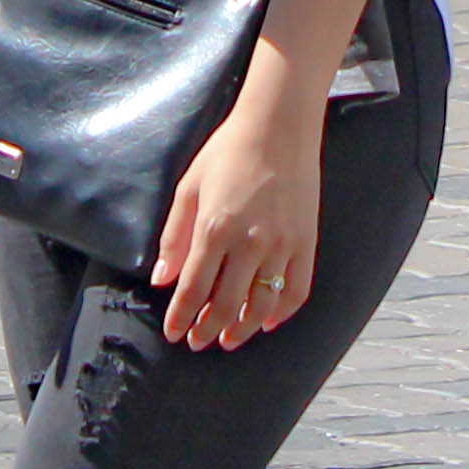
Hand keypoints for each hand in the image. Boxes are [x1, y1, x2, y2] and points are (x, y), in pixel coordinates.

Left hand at [152, 81, 327, 348]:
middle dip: (207, 330)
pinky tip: (267, 320)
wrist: (279, 127)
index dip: (180, 317)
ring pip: (261, 305)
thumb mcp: (189, 188)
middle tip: (197, 342)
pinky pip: (296, 290)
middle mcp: (250, 243)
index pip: (193, 290)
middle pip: (225, 305)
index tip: (173, 333)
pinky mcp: (306, 243)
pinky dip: (282, 313)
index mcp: (215, 229)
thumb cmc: (229, 152)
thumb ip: (174, 237)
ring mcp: (282, 245)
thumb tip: (162, 280)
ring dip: (242, 329)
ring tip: (228, 339)